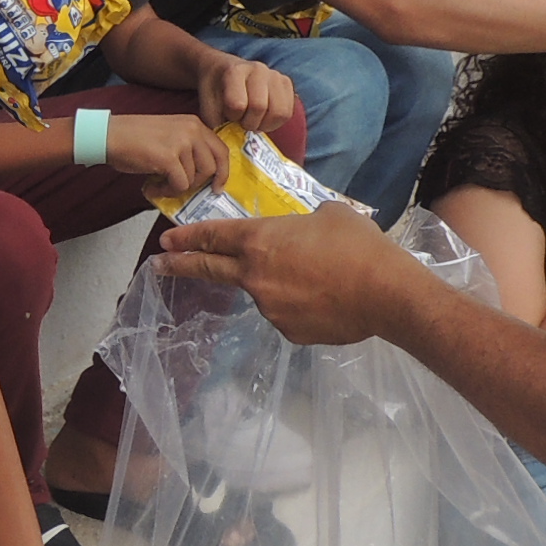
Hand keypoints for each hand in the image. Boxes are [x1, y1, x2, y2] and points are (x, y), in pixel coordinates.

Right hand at [105, 112, 228, 197]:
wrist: (108, 135)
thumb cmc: (133, 137)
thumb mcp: (170, 134)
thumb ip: (188, 148)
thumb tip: (203, 175)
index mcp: (194, 123)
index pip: (221, 150)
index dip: (222, 172)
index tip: (217, 185)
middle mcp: (191, 130)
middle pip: (212, 167)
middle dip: (198, 184)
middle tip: (182, 188)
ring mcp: (181, 143)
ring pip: (194, 179)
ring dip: (176, 188)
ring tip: (159, 184)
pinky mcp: (169, 158)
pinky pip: (179, 185)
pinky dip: (166, 191)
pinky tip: (153, 187)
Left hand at [156, 202, 424, 346]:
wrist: (386, 293)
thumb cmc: (359, 245)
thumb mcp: (330, 214)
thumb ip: (306, 221)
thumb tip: (305, 231)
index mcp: (261, 241)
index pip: (214, 236)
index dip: (188, 237)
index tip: (165, 241)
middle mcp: (255, 276)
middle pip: (210, 269)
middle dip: (181, 265)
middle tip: (159, 264)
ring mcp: (269, 307)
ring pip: (265, 292)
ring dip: (280, 284)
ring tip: (323, 278)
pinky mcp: (288, 331)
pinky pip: (289, 313)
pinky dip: (301, 305)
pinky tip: (330, 299)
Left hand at [192, 56, 295, 136]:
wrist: (221, 71)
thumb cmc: (214, 92)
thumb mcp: (207, 107)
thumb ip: (218, 124)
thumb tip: (233, 143)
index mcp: (235, 72)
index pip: (238, 105)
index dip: (232, 117)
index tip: (228, 115)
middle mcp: (257, 69)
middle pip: (260, 107)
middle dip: (249, 123)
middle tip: (241, 122)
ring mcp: (274, 75)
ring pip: (279, 111)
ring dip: (265, 124)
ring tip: (253, 121)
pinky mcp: (286, 83)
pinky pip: (288, 112)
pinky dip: (276, 122)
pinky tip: (263, 118)